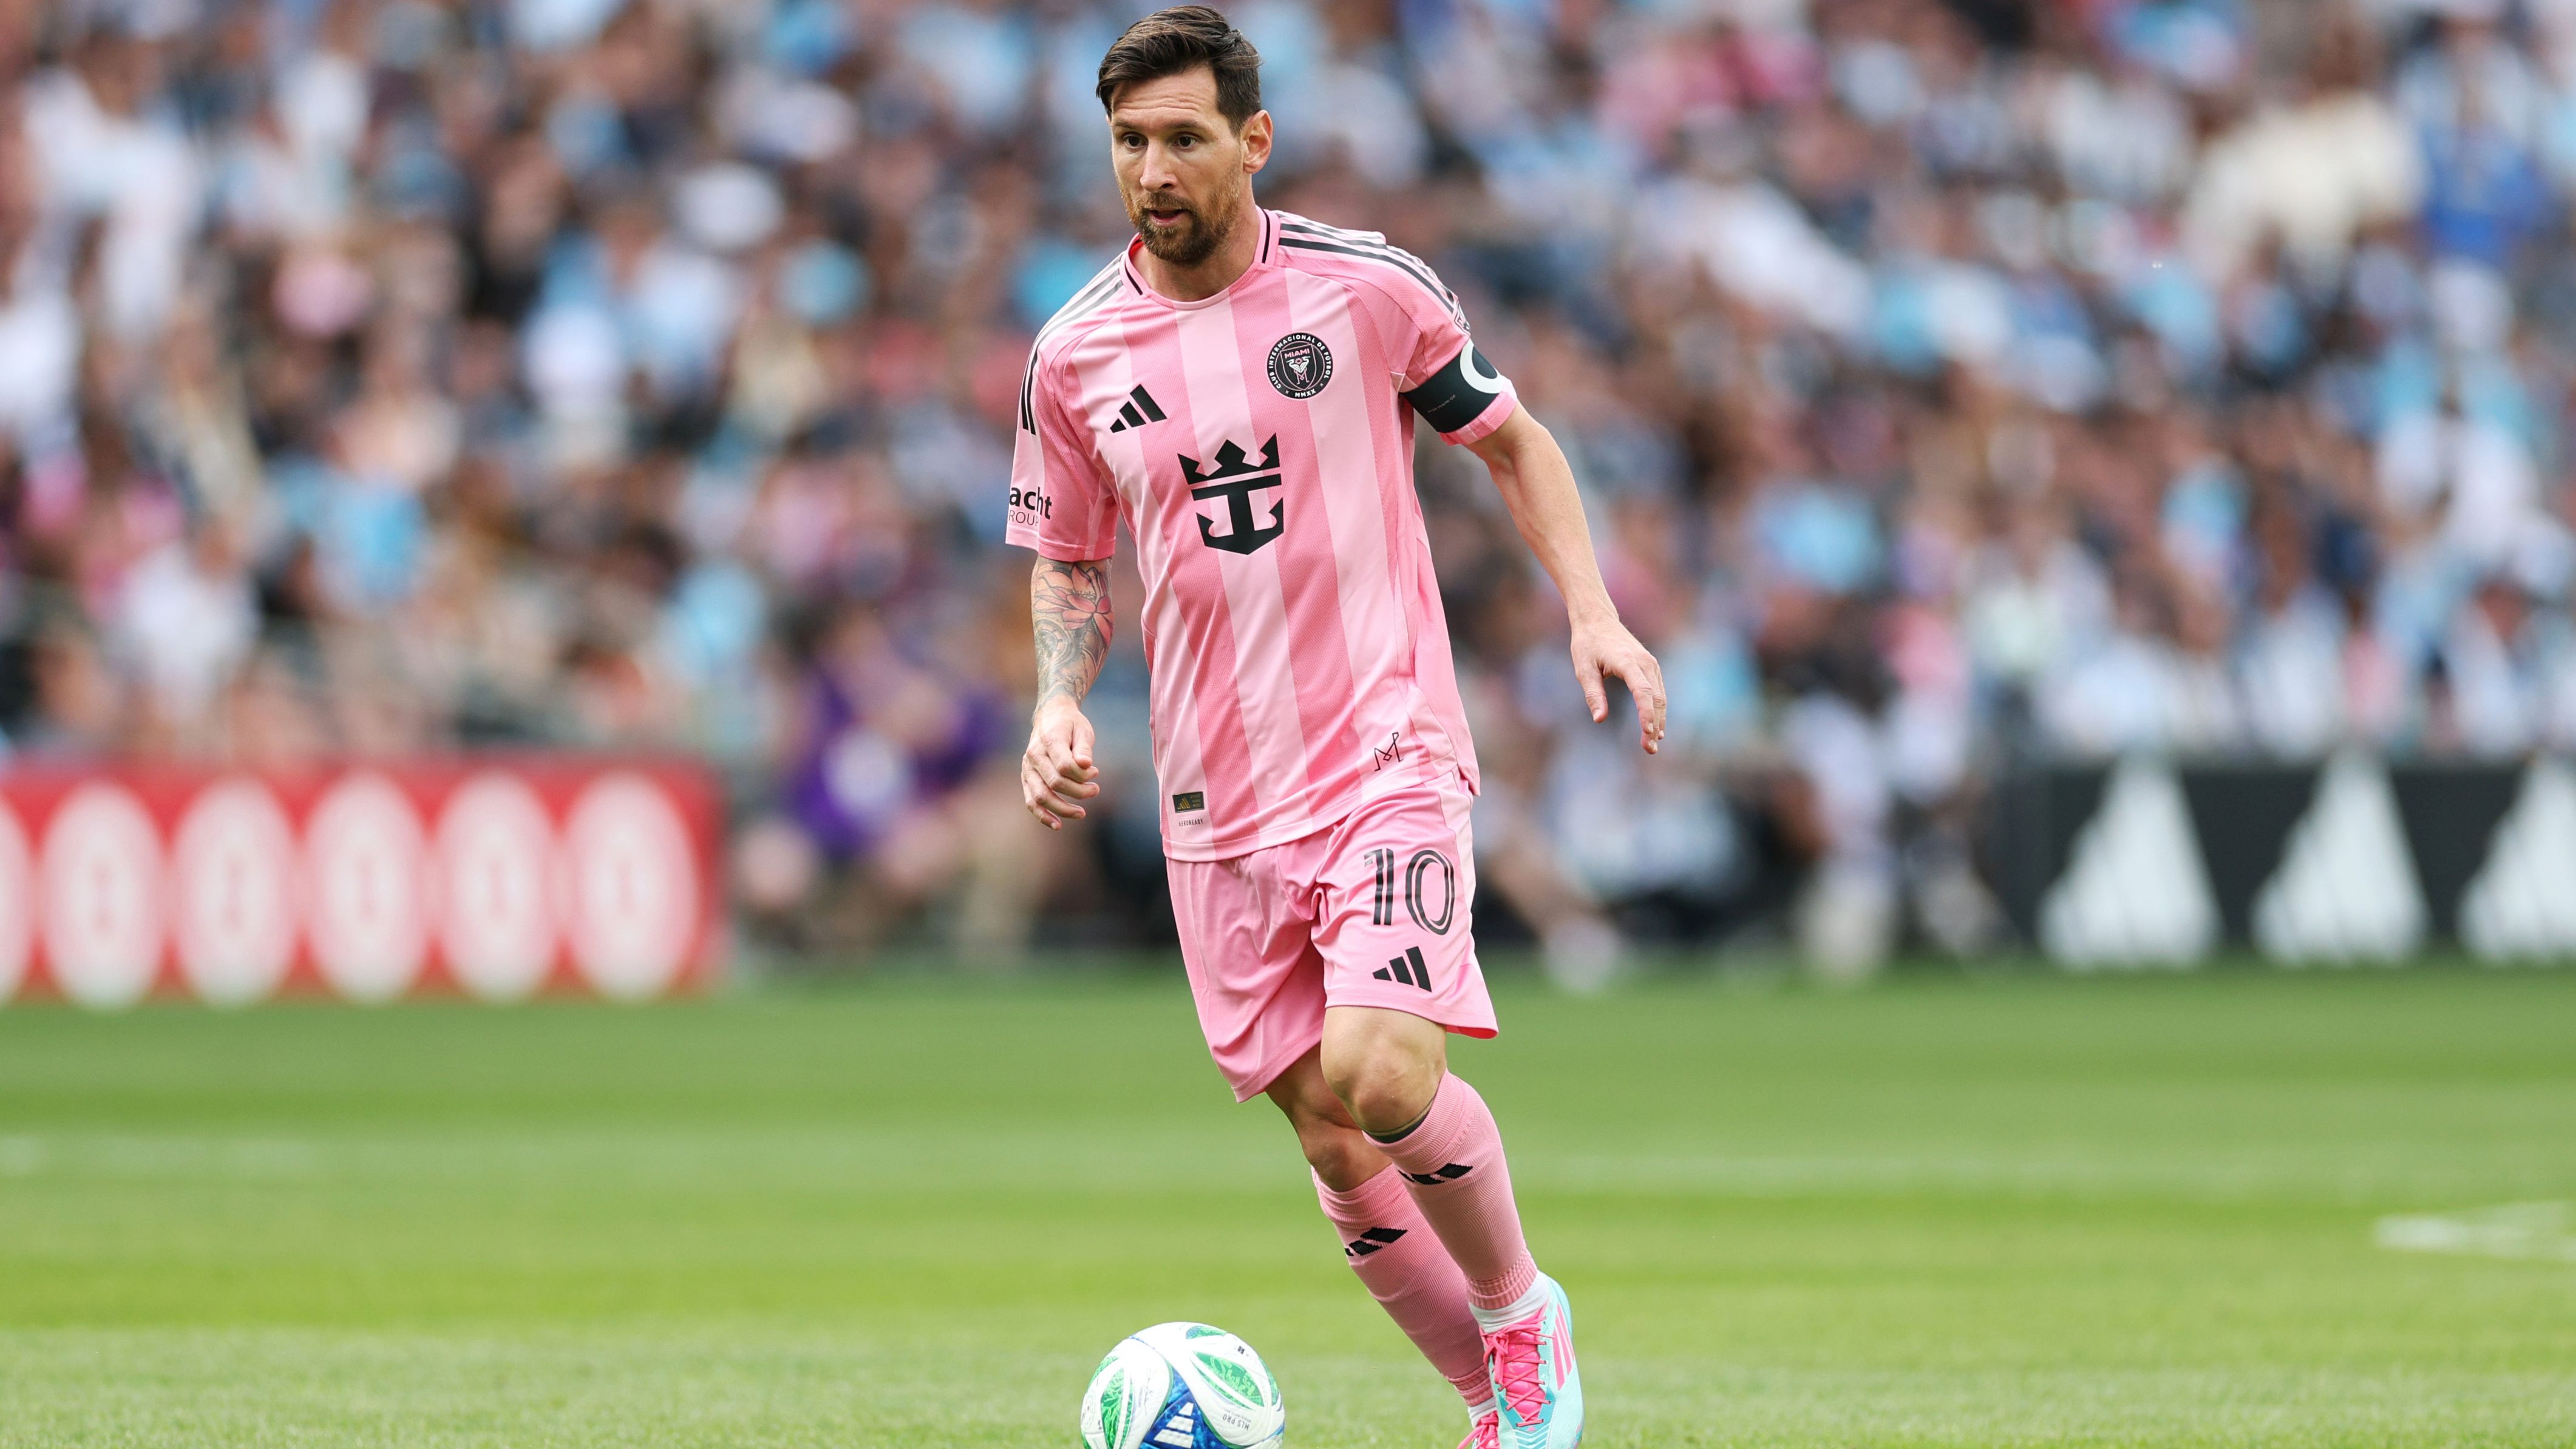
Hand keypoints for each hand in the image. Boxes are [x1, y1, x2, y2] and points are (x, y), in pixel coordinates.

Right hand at [1022, 696, 1101, 828]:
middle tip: (1095, 790)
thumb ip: (1084, 748)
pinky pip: (1030, 801)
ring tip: (1082, 814)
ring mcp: (1027, 768)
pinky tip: (1057, 825)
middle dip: (1078, 792)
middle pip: (1055, 783)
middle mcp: (1034, 756)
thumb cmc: (1070, 724)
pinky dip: (1042, 815)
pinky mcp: (1026, 778)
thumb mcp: (1082, 730)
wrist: (1050, 716)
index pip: (1065, 766)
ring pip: (1040, 796)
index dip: (1083, 775)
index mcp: (1049, 740)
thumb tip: (1086, 765)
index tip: (1096, 772)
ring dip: (1062, 809)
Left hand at [1570, 616, 1666, 754]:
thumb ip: (1593, 694)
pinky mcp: (1651, 667)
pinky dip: (1658, 710)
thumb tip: (1599, 719)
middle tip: (1649, 750)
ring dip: (1658, 721)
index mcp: (1627, 662)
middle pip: (1655, 698)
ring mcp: (1650, 664)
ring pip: (1660, 697)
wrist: (1597, 619)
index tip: (1647, 733)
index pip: (1642, 692)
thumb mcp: (1583, 669)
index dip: (1646, 714)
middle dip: (1654, 725)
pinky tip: (1655, 727)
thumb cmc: (1587, 644)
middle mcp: (1644, 662)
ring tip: (1652, 744)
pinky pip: (1658, 691)